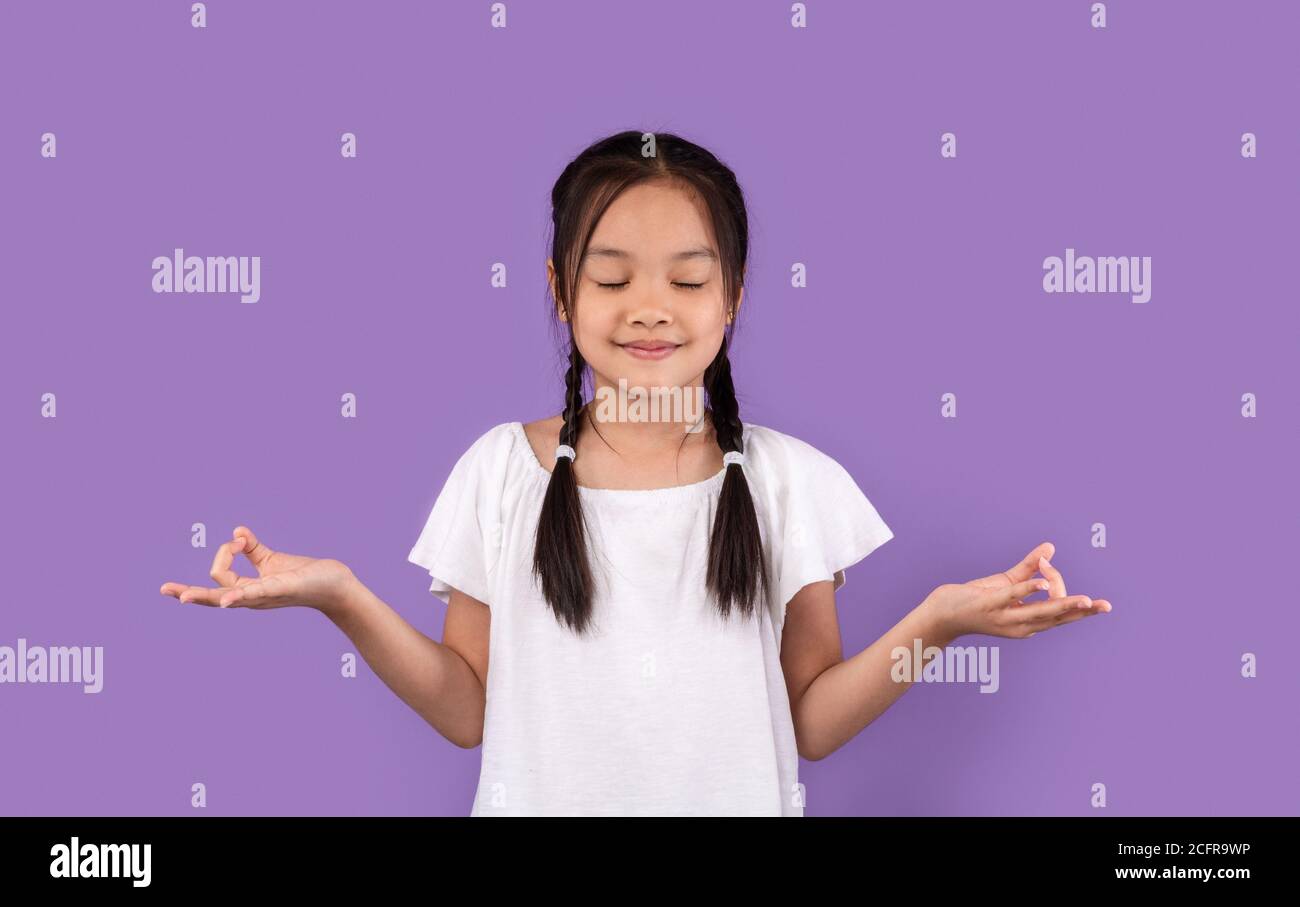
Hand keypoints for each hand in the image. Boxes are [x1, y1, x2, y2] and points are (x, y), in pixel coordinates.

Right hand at [159, 525, 355, 615]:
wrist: (335, 584)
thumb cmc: (304, 575)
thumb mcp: (272, 560)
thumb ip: (253, 548)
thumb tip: (237, 531)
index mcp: (247, 590)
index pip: (218, 576)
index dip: (224, 552)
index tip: (242, 539)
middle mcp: (252, 597)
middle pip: (213, 596)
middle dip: (189, 593)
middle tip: (165, 590)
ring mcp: (266, 596)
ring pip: (230, 597)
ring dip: (206, 597)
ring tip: (184, 598)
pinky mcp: (282, 589)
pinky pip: (258, 593)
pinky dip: (241, 595)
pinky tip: (228, 600)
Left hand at [920, 541, 1111, 640]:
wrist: (943, 613)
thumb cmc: (976, 599)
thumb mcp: (1008, 584)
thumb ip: (1030, 567)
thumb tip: (1051, 547)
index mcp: (1029, 622)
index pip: (1057, 608)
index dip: (1059, 585)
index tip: (1046, 562)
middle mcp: (1021, 625)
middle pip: (1057, 616)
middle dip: (1083, 611)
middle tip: (1105, 606)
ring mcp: (1006, 617)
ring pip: (1041, 611)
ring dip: (1063, 604)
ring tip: (1084, 600)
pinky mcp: (990, 605)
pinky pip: (1013, 597)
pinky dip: (1028, 591)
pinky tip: (1041, 585)